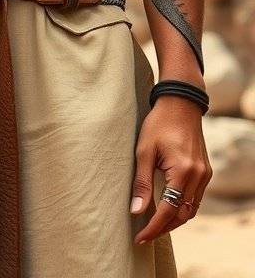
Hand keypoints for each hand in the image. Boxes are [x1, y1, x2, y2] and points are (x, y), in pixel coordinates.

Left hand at [130, 96, 212, 244]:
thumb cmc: (159, 123)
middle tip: (145, 236)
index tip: (139, 238)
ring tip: (154, 226)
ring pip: (191, 210)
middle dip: (163, 228)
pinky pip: (196, 199)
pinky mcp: (205, 171)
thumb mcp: (144, 151)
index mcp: (183, 171)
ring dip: (174, 221)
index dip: (153, 227)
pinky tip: (168, 209)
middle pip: (182, 215)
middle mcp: (198, 176)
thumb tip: (136, 211)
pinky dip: (183, 208)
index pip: (167, 211)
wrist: (181, 103)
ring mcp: (205, 174)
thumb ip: (141, 183)